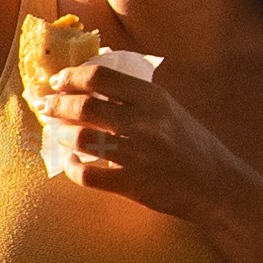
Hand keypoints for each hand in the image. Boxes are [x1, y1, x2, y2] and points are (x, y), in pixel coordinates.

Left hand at [49, 53, 258, 221]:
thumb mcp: (168, 110)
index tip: (57, 81)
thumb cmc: (191, 144)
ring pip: (81, 139)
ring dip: (60, 134)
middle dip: (56, 105)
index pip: (100, 77)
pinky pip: (87, 175)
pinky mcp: (133, 184)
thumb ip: (135, 97)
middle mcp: (145, 123)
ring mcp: (138, 155)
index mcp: (153, 98)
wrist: (217, 185)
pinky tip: (70, 161)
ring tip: (55, 132)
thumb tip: (89, 83)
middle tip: (45, 106)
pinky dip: (71, 167)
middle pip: (84, 106)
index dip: (71, 77)